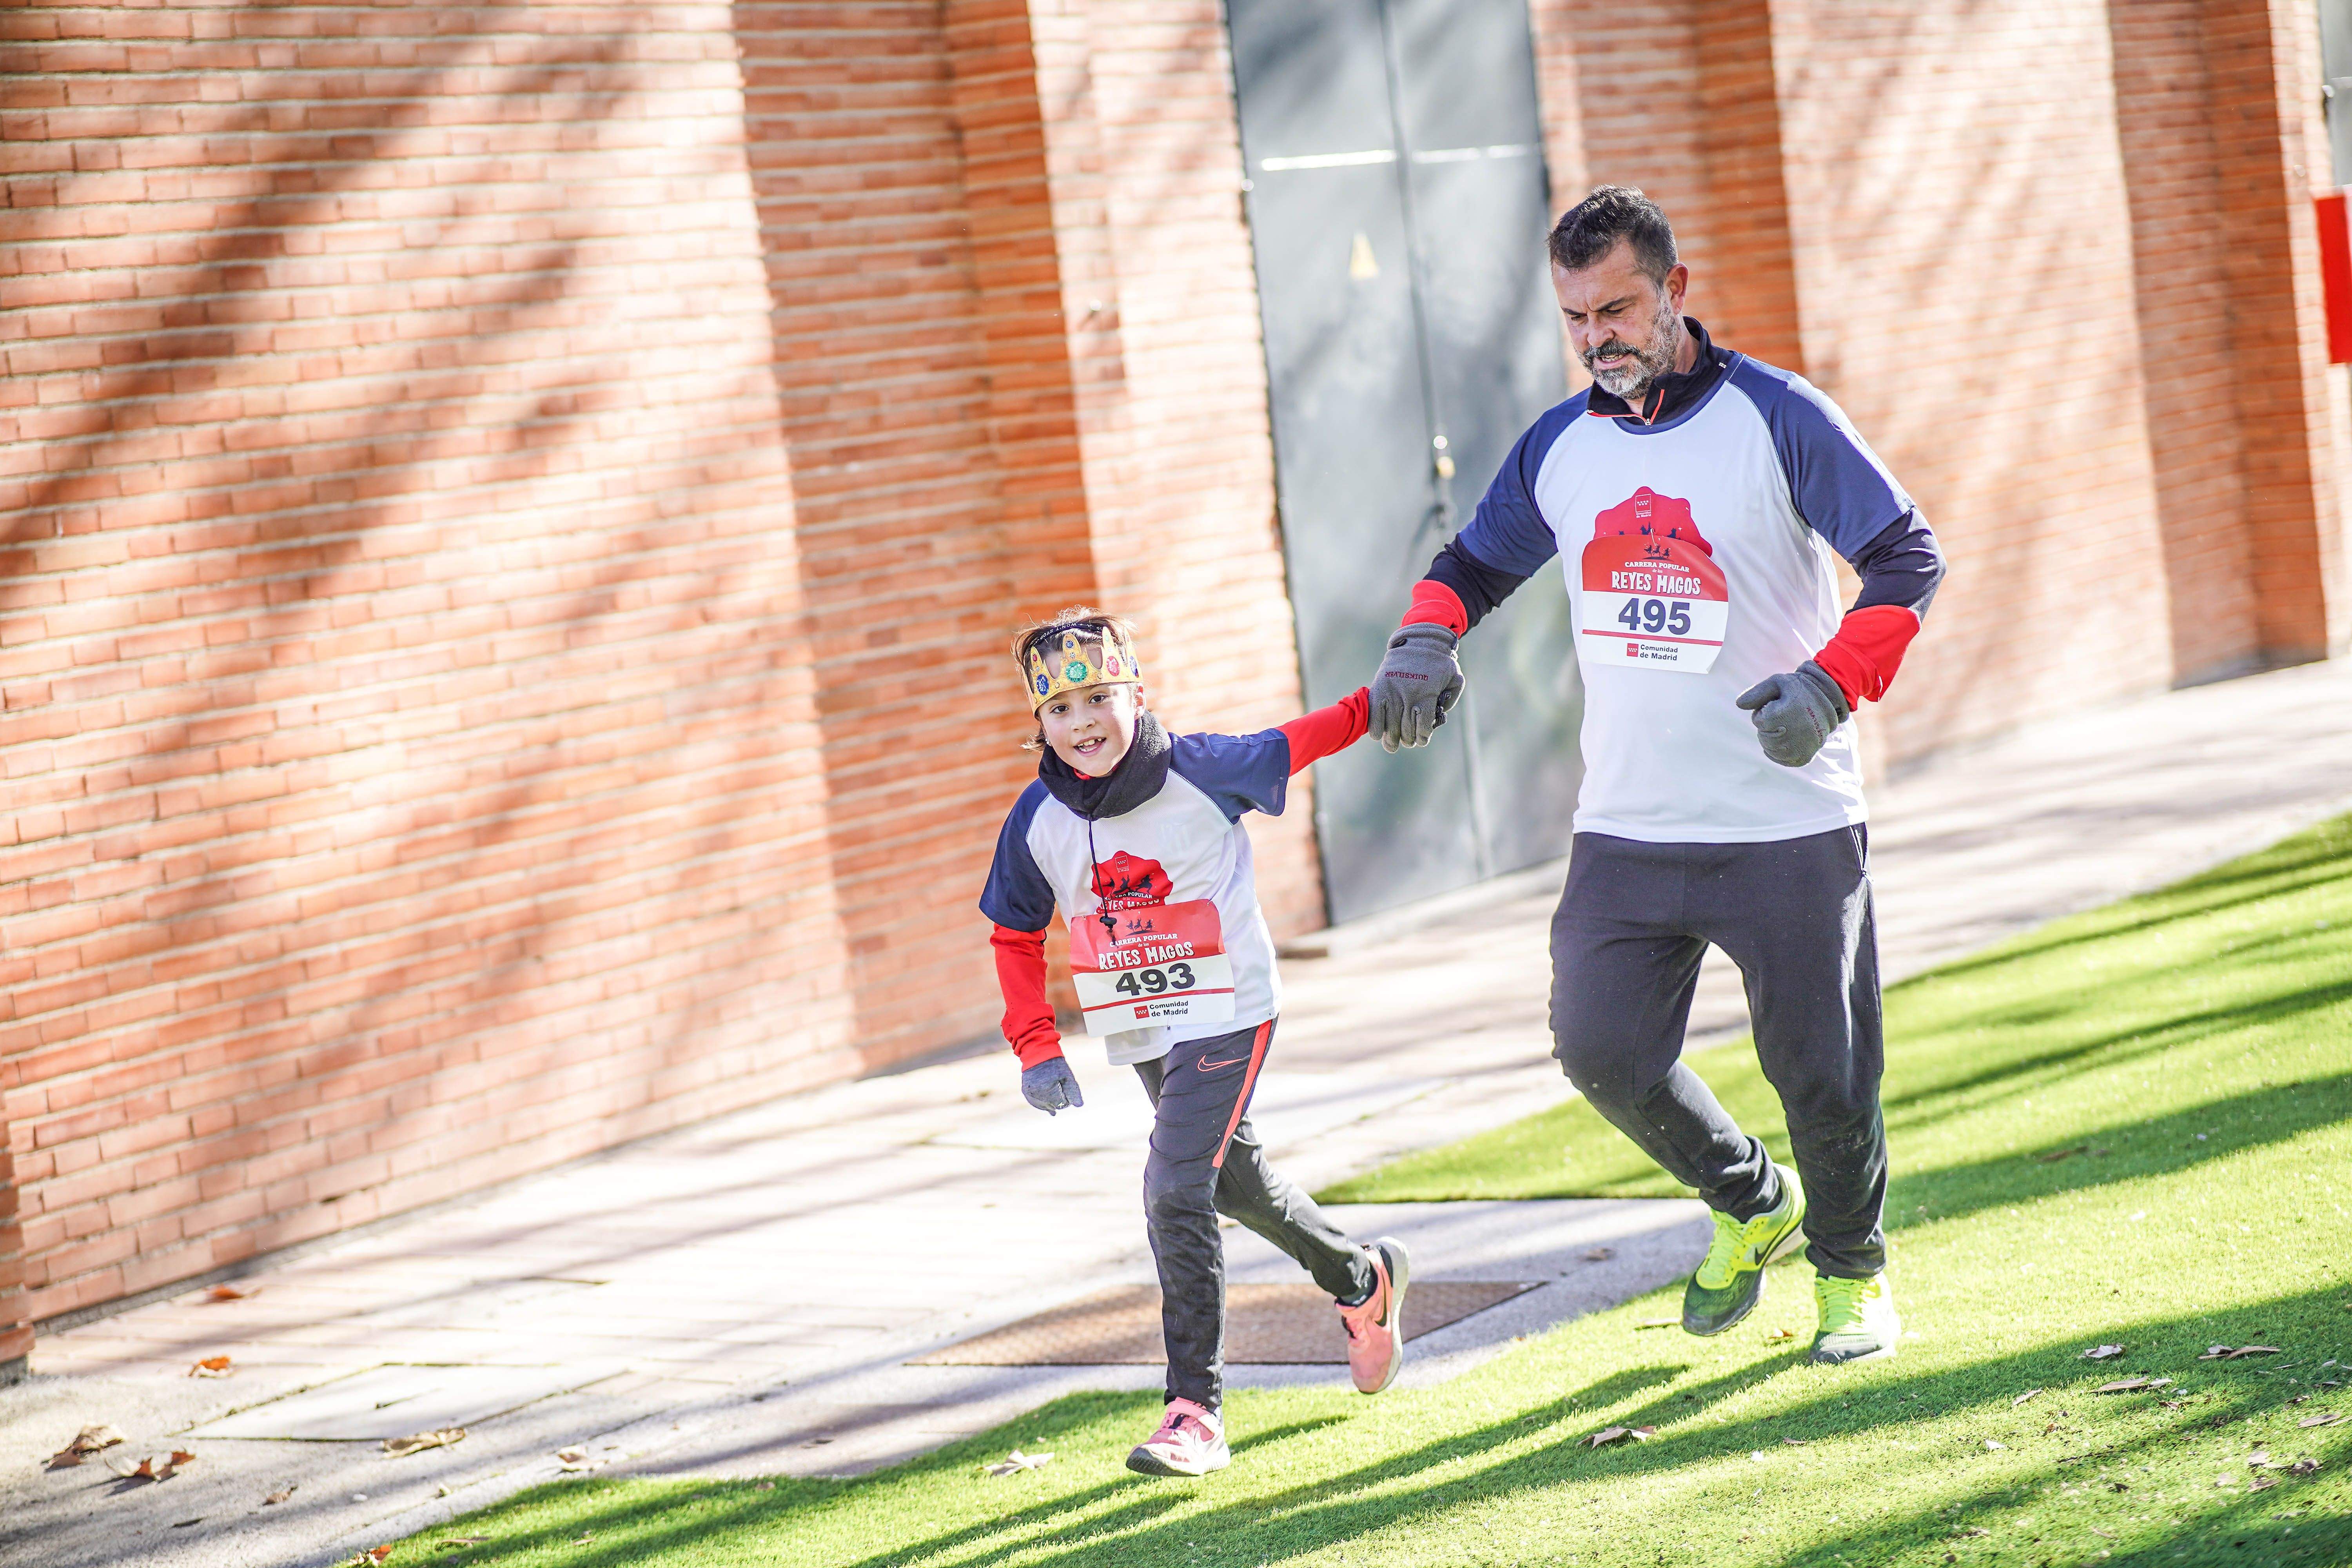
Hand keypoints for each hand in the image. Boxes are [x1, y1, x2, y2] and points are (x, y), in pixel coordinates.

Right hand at [1021, 1055, 1083, 1114]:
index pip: (1061, 1103)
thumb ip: (1073, 1092)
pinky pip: (1033, 1101)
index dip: (1066, 1101)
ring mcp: (1030, 1092)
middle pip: (1051, 1105)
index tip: (1067, 1095)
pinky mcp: (1025, 1090)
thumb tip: (1079, 1105)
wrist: (1038, 1053)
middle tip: (1061, 1097)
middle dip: (1058, 1103)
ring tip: (1053, 1106)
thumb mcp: (1067, 1076)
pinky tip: (1045, 1104)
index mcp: (1049, 1088)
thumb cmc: (1055, 1064)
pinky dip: (1040, 1103)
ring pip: (1042, 1106)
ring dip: (1049, 1105)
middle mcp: (1037, 1092)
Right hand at [1369, 624, 1464, 751]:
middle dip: (1408, 739)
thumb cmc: (1440, 661)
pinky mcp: (1380, 686)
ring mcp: (1392, 691)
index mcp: (1427, 694)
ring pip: (1389, 724)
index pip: (1422, 725)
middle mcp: (1408, 694)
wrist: (1418, 640)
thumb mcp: (1455, 677)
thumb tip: (1440, 716)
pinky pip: (1375, 712)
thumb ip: (1450, 698)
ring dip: (1391, 739)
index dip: (1422, 737)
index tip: (1422, 740)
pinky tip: (1378, 735)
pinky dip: (1375, 726)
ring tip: (1392, 746)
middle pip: (1405, 728)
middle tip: (1409, 742)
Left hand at [1735, 660, 1851, 767]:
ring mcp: (1800, 748)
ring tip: (1788, 725)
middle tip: (1785, 715)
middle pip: (1763, 736)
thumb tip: (1738, 704)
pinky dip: (1779, 753)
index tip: (1779, 705)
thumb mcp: (1779, 682)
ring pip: (1770, 749)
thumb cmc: (1800, 688)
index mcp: (1782, 715)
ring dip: (1773, 738)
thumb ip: (1757, 692)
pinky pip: (1783, 760)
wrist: (1830, 698)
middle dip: (1768, 726)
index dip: (1766, 711)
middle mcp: (1792, 735)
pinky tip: (1785, 740)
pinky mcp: (1805, 756)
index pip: (1759, 720)